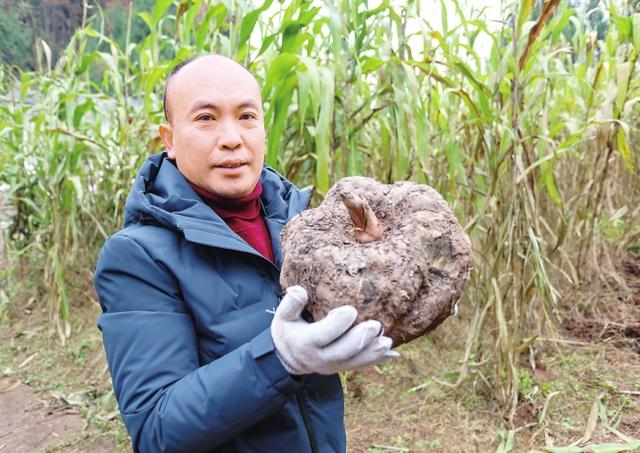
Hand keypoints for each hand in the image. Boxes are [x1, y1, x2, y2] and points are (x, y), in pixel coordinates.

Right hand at [271, 286, 399, 374]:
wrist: (289, 358)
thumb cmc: (288, 331)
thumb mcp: (282, 317)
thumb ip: (290, 304)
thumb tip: (300, 290)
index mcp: (306, 343)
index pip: (324, 334)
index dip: (338, 323)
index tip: (351, 310)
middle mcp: (321, 358)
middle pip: (344, 351)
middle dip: (361, 339)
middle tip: (376, 325)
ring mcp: (334, 366)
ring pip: (356, 362)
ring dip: (373, 352)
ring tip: (388, 342)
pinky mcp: (343, 368)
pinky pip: (361, 366)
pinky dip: (377, 360)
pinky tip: (393, 354)